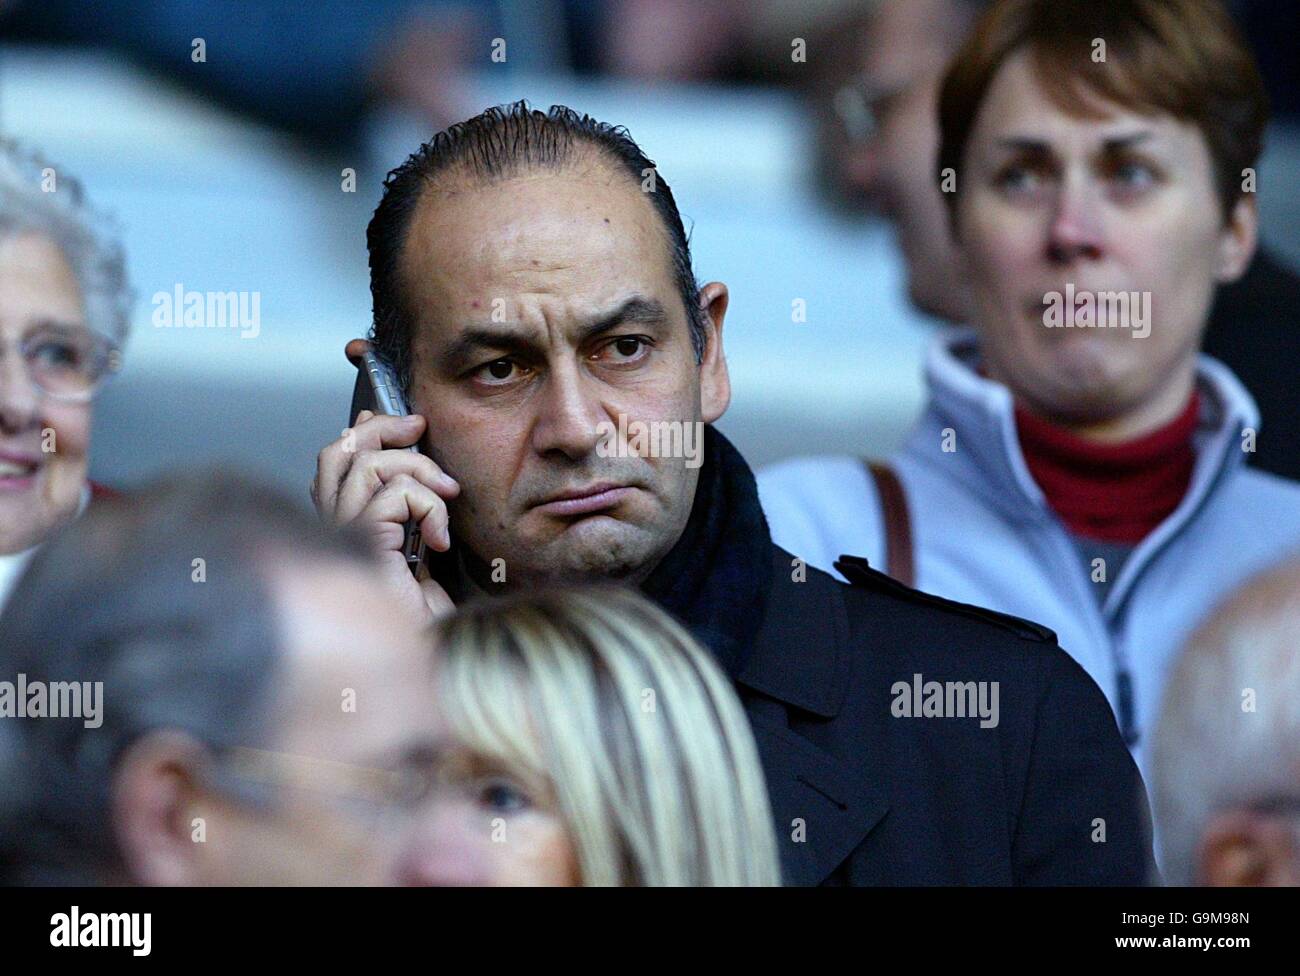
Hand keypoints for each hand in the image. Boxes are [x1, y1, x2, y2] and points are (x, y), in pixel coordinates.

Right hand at [312, 409, 460, 624]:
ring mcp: (343, 538)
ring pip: (368, 466)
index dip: (367, 430)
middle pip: (338, 451)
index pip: (335, 459)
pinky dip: (430, 508)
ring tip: (447, 497)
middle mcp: (334, 528)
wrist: (431, 654)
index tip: (411, 425)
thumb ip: (413, 507)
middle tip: (419, 429)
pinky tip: (440, 542)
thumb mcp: (422, 545)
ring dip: (420, 470)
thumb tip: (419, 463)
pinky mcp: (363, 548)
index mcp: (343, 523)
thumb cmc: (426, 614)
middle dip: (383, 428)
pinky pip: (395, 497)